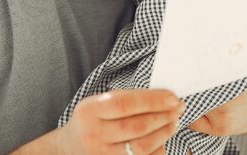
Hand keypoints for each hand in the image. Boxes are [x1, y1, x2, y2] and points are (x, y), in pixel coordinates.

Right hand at [59, 89, 184, 154]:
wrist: (69, 149)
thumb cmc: (89, 121)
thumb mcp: (97, 104)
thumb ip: (124, 99)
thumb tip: (161, 97)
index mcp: (89, 111)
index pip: (125, 104)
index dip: (153, 100)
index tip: (173, 97)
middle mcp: (94, 135)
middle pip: (137, 127)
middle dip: (163, 116)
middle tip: (178, 108)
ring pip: (142, 147)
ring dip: (164, 133)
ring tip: (173, 122)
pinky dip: (158, 150)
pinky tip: (162, 140)